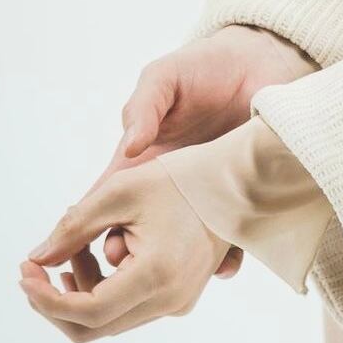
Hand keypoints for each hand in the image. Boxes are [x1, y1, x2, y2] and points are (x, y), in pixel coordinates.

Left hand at [18, 159, 232, 341]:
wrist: (238, 180)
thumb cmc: (182, 177)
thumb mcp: (121, 190)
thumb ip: (74, 226)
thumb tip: (37, 258)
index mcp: (157, 275)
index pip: (88, 311)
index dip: (47, 298)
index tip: (24, 272)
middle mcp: (169, 299)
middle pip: (94, 324)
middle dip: (55, 299)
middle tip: (36, 265)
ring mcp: (177, 301)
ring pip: (110, 317)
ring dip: (80, 288)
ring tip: (73, 246)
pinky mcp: (179, 296)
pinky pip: (129, 307)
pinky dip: (104, 286)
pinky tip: (97, 252)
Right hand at [87, 26, 318, 279]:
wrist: (259, 63)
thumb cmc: (205, 67)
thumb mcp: (165, 78)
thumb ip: (144, 107)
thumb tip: (130, 146)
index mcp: (141, 161)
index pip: (105, 202)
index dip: (90, 228)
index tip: (82, 252)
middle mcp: (167, 188)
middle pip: (138, 236)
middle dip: (128, 257)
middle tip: (128, 267)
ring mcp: (203, 199)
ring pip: (181, 248)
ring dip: (176, 268)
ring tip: (176, 278)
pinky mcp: (238, 201)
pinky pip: (229, 239)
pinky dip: (225, 258)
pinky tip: (226, 265)